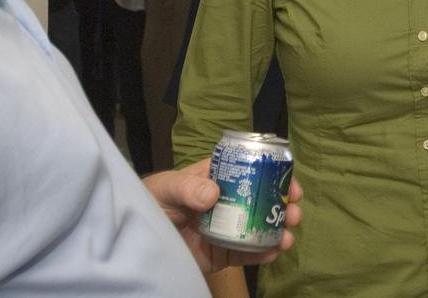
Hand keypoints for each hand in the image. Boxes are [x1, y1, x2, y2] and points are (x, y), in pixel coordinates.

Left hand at [142, 159, 302, 273]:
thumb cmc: (150, 202)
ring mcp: (225, 229)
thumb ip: (186, 189)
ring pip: (258, 229)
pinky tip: (273, 252)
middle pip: (261, 201)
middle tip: (294, 212)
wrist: (133, 240)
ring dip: (277, 231)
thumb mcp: (165, 188)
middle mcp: (226, 203)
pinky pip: (244, 255)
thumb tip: (213, 193)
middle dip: (281, 206)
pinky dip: (261, 254)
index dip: (273, 175)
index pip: (250, 172)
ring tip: (287, 237)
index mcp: (216, 179)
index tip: (289, 183)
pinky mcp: (220, 254)